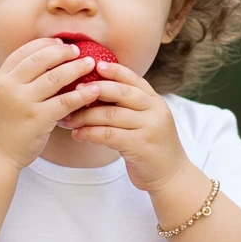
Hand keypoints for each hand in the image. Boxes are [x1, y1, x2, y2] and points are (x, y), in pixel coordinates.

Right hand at [0, 38, 102, 171]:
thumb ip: (15, 81)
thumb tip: (39, 64)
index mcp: (1, 79)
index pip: (24, 52)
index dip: (44, 44)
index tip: (59, 42)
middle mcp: (10, 87)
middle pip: (41, 59)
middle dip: (62, 51)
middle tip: (78, 50)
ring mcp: (24, 102)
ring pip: (55, 77)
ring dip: (76, 68)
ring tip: (90, 64)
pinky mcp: (38, 119)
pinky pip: (65, 102)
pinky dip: (82, 94)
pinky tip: (94, 90)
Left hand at [59, 59, 189, 192]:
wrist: (172, 177)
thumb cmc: (152, 147)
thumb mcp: (147, 121)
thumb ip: (130, 107)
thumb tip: (97, 92)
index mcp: (155, 101)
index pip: (133, 79)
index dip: (115, 71)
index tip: (95, 65)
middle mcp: (155, 111)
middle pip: (122, 93)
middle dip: (95, 90)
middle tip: (73, 91)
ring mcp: (149, 128)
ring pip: (111, 115)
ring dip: (86, 116)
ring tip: (69, 119)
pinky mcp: (140, 146)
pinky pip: (108, 135)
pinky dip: (89, 133)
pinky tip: (77, 135)